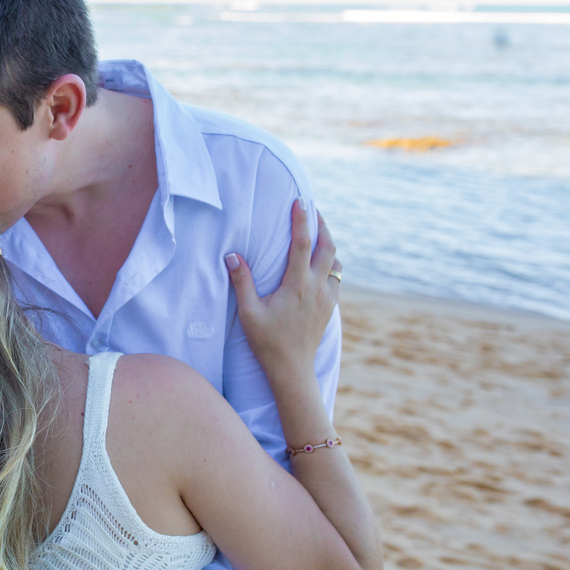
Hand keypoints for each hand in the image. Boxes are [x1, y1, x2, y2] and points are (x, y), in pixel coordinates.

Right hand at [224, 200, 340, 382]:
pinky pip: (337, 278)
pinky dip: (331, 264)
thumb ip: (242, 282)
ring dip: (328, 245)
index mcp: (297, 286)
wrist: (292, 369)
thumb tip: (232, 255)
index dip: (301, 220)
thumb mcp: (248, 312)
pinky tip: (321, 264)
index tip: (299, 201)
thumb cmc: (266, 341)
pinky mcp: (330, 307)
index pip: (302, 244)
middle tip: (312, 210)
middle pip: (328, 247)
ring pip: (336, 262)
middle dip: (321, 225)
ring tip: (317, 234)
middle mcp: (317, 288)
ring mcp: (327, 298)